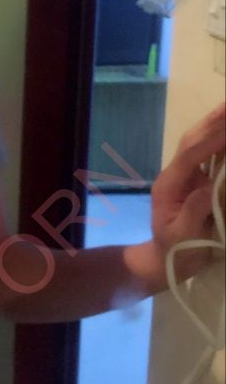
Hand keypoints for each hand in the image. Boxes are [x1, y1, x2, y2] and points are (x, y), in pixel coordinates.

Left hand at [150, 101, 224, 279]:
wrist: (164, 260)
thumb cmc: (174, 250)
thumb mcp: (182, 235)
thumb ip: (193, 211)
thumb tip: (208, 186)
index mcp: (168, 185)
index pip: (190, 158)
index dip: (210, 143)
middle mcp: (175, 174)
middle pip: (191, 142)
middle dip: (211, 123)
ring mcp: (184, 176)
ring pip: (198, 144)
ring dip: (214, 124)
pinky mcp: (195, 180)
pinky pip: (207, 155)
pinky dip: (219, 140)